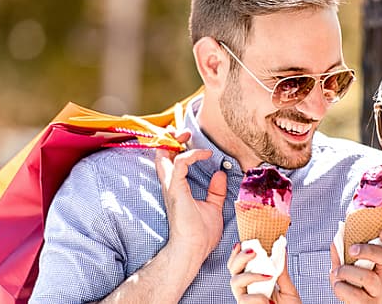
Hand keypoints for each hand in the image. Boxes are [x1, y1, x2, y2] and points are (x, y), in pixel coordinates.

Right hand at [154, 130, 227, 260]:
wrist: (193, 250)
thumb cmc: (200, 234)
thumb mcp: (213, 207)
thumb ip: (215, 191)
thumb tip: (220, 174)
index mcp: (176, 188)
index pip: (170, 161)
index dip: (176, 146)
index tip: (190, 139)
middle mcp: (170, 185)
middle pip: (161, 154)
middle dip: (169, 138)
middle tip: (183, 132)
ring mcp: (171, 187)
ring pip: (164, 155)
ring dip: (175, 141)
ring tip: (187, 135)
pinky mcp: (176, 189)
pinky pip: (180, 163)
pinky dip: (192, 155)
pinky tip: (206, 155)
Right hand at [228, 242, 300, 303]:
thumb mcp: (288, 289)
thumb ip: (282, 271)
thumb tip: (281, 249)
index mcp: (254, 283)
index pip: (239, 265)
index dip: (237, 253)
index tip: (242, 243)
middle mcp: (246, 291)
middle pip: (232, 270)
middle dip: (239, 257)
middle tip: (253, 251)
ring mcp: (245, 301)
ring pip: (234, 282)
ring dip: (250, 275)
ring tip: (268, 276)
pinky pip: (245, 300)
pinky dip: (257, 298)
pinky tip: (269, 301)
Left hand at [329, 229, 381, 302]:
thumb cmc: (352, 286)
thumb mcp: (347, 267)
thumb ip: (341, 253)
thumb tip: (336, 239)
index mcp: (379, 263)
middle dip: (370, 250)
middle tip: (352, 249)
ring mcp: (376, 291)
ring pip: (369, 277)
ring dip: (348, 271)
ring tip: (337, 272)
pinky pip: (356, 294)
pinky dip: (341, 287)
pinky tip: (338, 285)